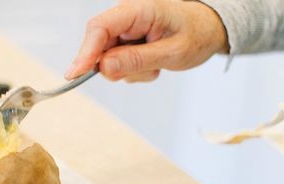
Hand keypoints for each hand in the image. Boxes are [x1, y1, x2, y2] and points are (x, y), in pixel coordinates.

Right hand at [65, 0, 228, 81]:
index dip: (85, 52)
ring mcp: (124, 30)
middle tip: (148, 69)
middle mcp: (126, 16)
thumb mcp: (172, 52)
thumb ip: (137, 60)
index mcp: (138, 9)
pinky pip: (117, 65)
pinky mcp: (124, 42)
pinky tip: (152, 63)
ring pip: (108, 61)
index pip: (100, 27)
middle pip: (99, 47)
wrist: (207, 30)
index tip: (75, 74)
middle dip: (118, 67)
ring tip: (156, 64)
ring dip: (131, 71)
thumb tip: (104, 67)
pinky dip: (134, 71)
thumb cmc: (196, 33)